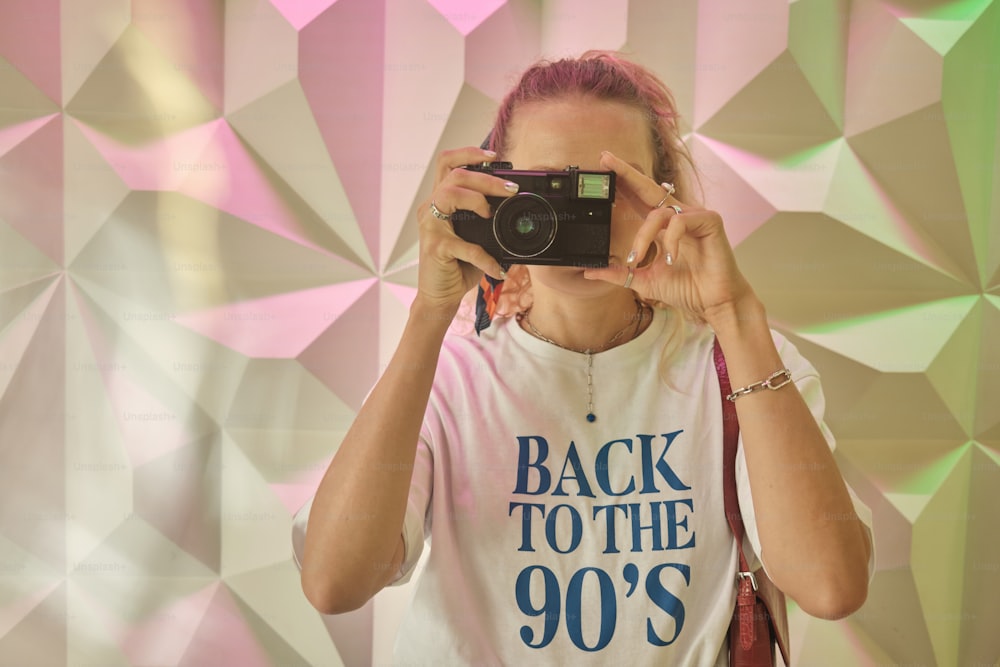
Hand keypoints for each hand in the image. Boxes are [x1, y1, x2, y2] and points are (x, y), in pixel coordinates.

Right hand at [415, 147, 516, 312]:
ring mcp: (430, 227)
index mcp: (439, 202)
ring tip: (491, 212)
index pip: (447, 164)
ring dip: (477, 198)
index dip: (468, 153)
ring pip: (450, 194)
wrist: (439, 296)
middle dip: (486, 177)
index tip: (494, 156)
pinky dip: (486, 258)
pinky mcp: (435, 248)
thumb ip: (486, 220)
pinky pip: (464, 246)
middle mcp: (430, 209)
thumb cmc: (457, 265)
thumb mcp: (474, 237)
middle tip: (510, 189)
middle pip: (454, 175)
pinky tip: (498, 268)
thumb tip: (517, 207)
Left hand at [584, 151, 754, 322]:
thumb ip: (619, 274)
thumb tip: (589, 272)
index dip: (622, 184)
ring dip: (642, 237)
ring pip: (658, 213)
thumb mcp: (644, 280)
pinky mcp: (710, 220)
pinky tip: (670, 259)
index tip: (602, 168)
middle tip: (605, 159)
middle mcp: (677, 216)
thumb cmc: (686, 288)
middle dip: (625, 173)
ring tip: (636, 260)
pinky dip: (670, 241)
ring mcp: (694, 217)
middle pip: (648, 188)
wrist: (712, 302)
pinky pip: (680, 222)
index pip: (638, 200)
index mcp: (662, 227)